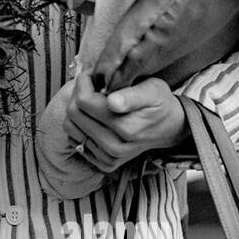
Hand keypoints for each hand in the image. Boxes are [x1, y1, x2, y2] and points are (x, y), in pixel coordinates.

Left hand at [63, 73, 186, 172]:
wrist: (168, 127)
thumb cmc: (158, 103)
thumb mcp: (152, 90)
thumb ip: (131, 96)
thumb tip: (113, 102)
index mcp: (127, 128)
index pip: (84, 101)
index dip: (85, 83)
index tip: (93, 75)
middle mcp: (116, 147)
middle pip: (74, 113)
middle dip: (79, 94)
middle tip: (93, 86)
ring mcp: (108, 157)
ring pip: (70, 126)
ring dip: (77, 110)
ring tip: (93, 101)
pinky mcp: (103, 163)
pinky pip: (75, 140)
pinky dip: (80, 126)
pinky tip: (95, 118)